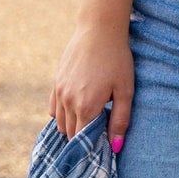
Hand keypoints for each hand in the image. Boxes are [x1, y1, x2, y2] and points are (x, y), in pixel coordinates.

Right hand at [49, 22, 133, 145]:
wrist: (99, 29)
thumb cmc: (117, 60)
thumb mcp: (125, 91)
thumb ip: (120, 120)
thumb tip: (115, 147)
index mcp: (86, 107)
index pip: (82, 141)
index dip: (91, 147)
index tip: (102, 147)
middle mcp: (68, 102)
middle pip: (69, 134)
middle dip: (82, 139)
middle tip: (99, 135)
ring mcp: (59, 91)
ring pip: (59, 123)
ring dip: (72, 127)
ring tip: (89, 122)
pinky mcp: (55, 82)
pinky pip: (53, 109)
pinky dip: (62, 115)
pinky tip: (77, 110)